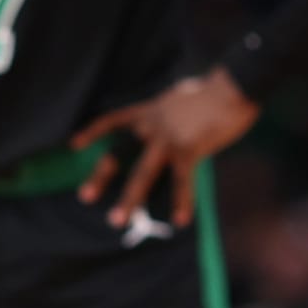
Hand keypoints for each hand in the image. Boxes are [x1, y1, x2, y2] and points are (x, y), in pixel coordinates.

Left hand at [72, 68, 258, 228]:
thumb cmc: (214, 92)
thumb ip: (170, 114)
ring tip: (116, 221)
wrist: (233, 85)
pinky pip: (182, 181)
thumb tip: (172, 123)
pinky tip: (179, 222)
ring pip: (143, 173)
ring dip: (130, 198)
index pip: (114, 119)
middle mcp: (153, 126)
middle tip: (84, 197)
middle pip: (120, 152)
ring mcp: (169, 139)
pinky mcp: (190, 150)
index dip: (93, 132)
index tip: (74, 145)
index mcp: (150, 111)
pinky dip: (182, 202)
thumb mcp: (180, 99)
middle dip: (101, 175)